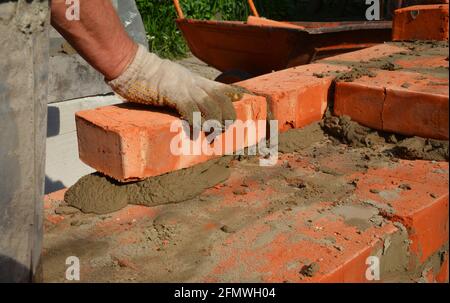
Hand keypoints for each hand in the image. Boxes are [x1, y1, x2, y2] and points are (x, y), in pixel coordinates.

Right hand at [108, 44, 242, 127]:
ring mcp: (184, 86)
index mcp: (193, 80)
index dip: (234, 94)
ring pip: (210, 105)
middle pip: (220, 98)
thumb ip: (180, 91)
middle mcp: (193, 82)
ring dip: (215, 123)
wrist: (130, 64)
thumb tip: (182, 103)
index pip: (220, 86)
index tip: (244, 100)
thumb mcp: (169, 81)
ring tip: (212, 136)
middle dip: (227, 115)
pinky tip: (196, 133)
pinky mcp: (173, 93)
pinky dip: (197, 122)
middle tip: (223, 131)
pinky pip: (191, 109)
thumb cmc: (145, 76)